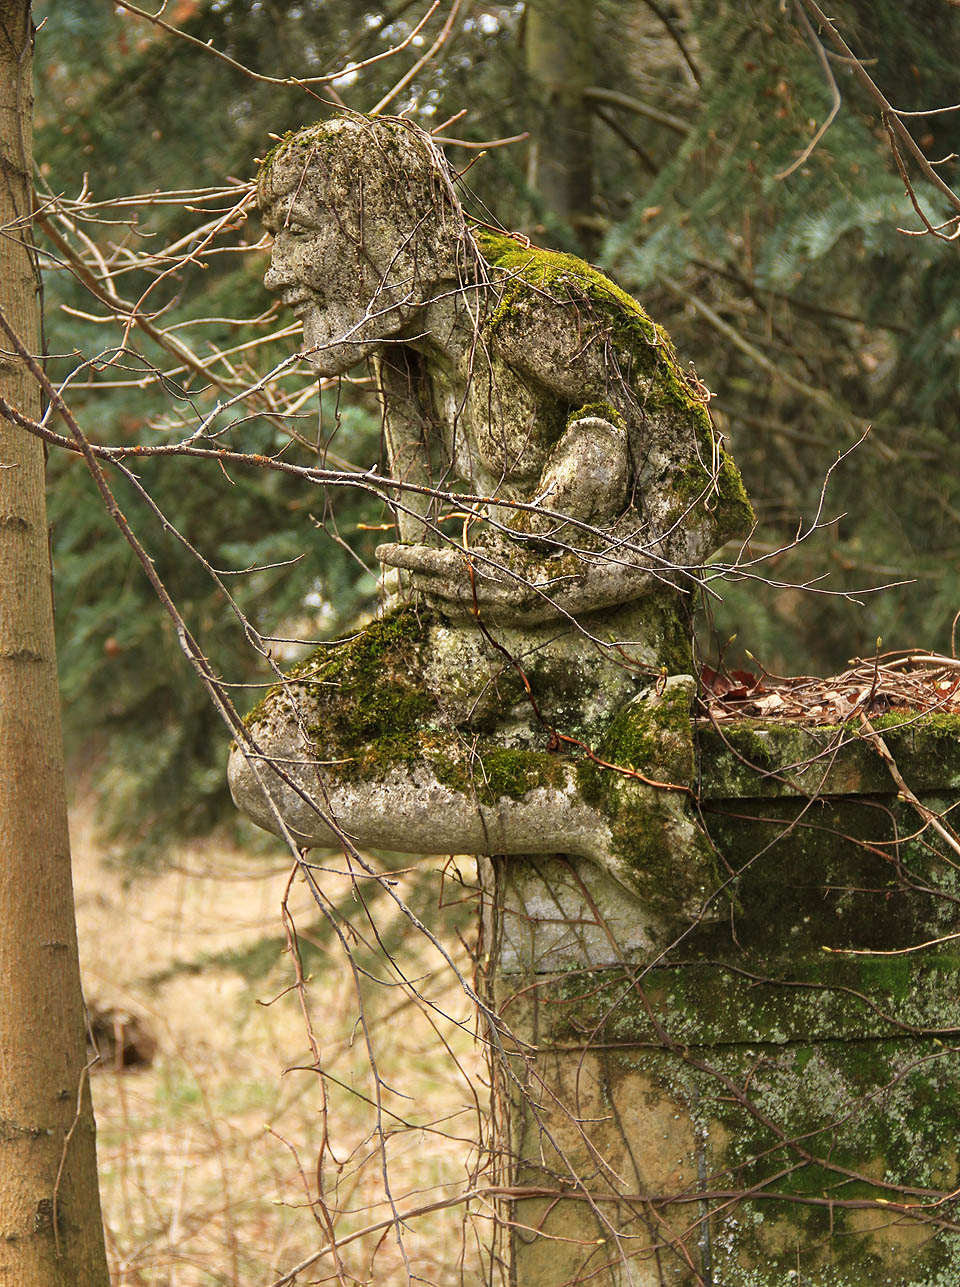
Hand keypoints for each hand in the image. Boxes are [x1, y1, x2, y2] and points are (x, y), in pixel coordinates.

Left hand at [375, 540, 546, 617]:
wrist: (551, 591)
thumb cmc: (526, 558)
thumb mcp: (493, 543)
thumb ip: (466, 547)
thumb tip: (447, 548)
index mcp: (457, 564)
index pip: (416, 558)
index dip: (396, 554)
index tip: (380, 550)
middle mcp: (455, 588)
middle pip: (420, 580)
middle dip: (411, 571)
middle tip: (402, 563)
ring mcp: (464, 607)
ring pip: (431, 598)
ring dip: (424, 588)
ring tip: (421, 579)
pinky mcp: (475, 620)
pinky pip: (447, 614)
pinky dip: (440, 604)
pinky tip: (440, 598)